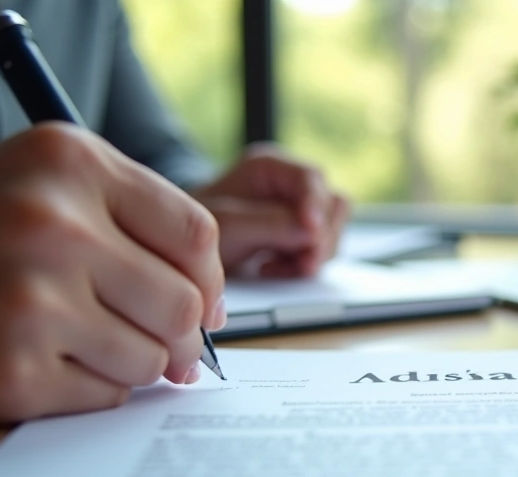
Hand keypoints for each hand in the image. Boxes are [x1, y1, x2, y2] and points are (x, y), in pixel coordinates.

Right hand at [0, 124, 225, 425]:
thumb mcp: (39, 180)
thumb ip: (134, 219)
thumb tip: (212, 307)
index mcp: (68, 163)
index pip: (196, 234)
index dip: (209, 279)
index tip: (202, 302)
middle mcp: (51, 226)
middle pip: (183, 304)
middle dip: (178, 332)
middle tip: (154, 339)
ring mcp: (29, 304)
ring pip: (151, 358)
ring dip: (130, 361)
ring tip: (77, 342)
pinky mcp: (9, 375)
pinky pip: (105, 397)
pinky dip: (88, 390)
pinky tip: (43, 364)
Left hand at [192, 145, 348, 277]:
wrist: (184, 250)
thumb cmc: (197, 229)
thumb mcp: (228, 226)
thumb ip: (271, 226)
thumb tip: (313, 232)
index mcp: (269, 167)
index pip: (310, 178)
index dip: (315, 206)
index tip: (312, 232)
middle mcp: (289, 184)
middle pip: (331, 204)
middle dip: (320, 238)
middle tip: (302, 264)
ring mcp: (298, 209)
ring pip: (332, 229)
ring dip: (313, 254)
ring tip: (275, 268)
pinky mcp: (300, 234)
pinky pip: (321, 249)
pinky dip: (304, 265)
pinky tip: (274, 269)